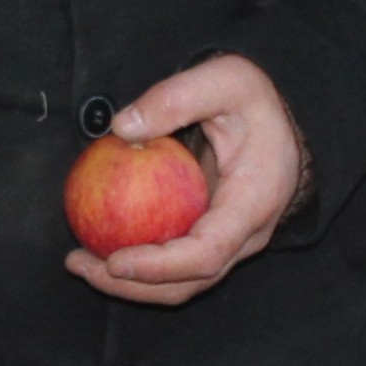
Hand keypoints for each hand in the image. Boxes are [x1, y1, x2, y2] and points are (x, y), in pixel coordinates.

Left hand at [65, 54, 303, 308]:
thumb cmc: (257, 100)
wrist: (285, 119)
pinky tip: (101, 246)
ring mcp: (232, 241)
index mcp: (254, 202)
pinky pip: (176, 264)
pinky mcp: (214, 238)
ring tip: (81, 262)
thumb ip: (174, 98)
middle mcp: (247, 234)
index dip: (160, 266)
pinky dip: (140, 265)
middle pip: (190, 280)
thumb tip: (122, 128)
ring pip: (183, 282)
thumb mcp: (225, 80)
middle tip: (79, 263)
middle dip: (133, 285)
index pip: (207, 252)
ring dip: (131, 283)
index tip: (114, 261)